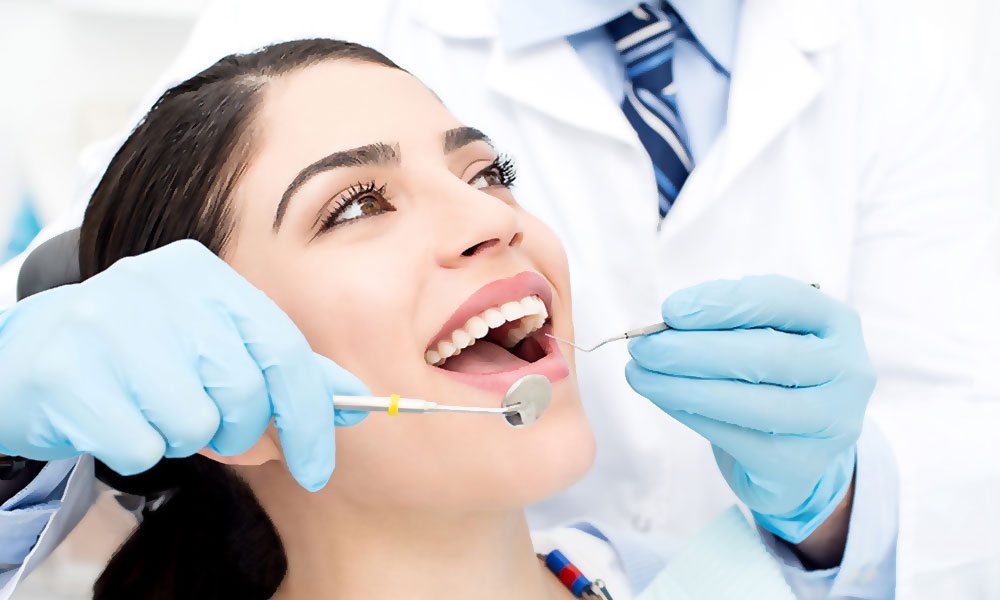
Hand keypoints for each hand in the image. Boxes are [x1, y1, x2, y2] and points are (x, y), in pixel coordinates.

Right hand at [0, 240, 367, 490]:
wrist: (33, 354)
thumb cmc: (144, 355)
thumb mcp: (216, 345)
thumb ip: (282, 371)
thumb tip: (353, 404)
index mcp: (205, 274)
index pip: (285, 349)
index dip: (310, 417)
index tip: (317, 466)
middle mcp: (159, 286)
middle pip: (244, 392)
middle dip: (240, 432)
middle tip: (213, 428)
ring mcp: (107, 325)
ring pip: (194, 424)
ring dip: (184, 438)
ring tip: (154, 410)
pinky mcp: (68, 373)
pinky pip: (142, 447)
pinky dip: (139, 449)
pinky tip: (117, 418)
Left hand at [625, 275, 874, 542]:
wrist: (797, 447)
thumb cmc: (771, 375)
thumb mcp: (763, 334)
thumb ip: (725, 323)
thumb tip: (666, 324)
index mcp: (838, 323)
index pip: (781, 300)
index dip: (722, 303)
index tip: (670, 310)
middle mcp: (848, 371)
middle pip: (763, 354)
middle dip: (691, 349)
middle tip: (642, 347)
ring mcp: (830, 422)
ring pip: (746, 400)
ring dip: (679, 385)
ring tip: (637, 373)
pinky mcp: (800, 464)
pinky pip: (733, 436)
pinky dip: (688, 413)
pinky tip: (660, 397)